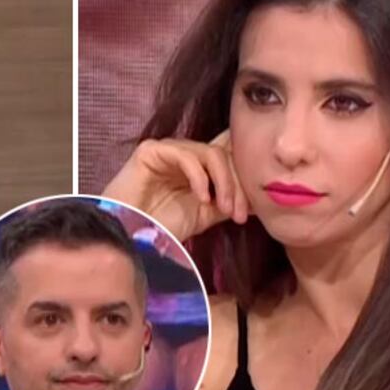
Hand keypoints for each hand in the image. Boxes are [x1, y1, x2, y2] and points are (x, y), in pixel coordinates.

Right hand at [103, 130, 248, 241]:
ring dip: (224, 183)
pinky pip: (185, 154)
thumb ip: (228, 200)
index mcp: (198, 167)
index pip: (229, 154)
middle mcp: (185, 155)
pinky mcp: (151, 150)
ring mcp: (168, 150)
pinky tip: (202, 198)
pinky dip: (199, 176)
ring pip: (210, 153)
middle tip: (239, 214)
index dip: (245, 173)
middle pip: (225, 154)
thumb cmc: (161, 228)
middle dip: (237, 184)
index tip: (253, 207)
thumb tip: (260, 195)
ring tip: (224, 209)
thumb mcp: (206, 214)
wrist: (129, 239)